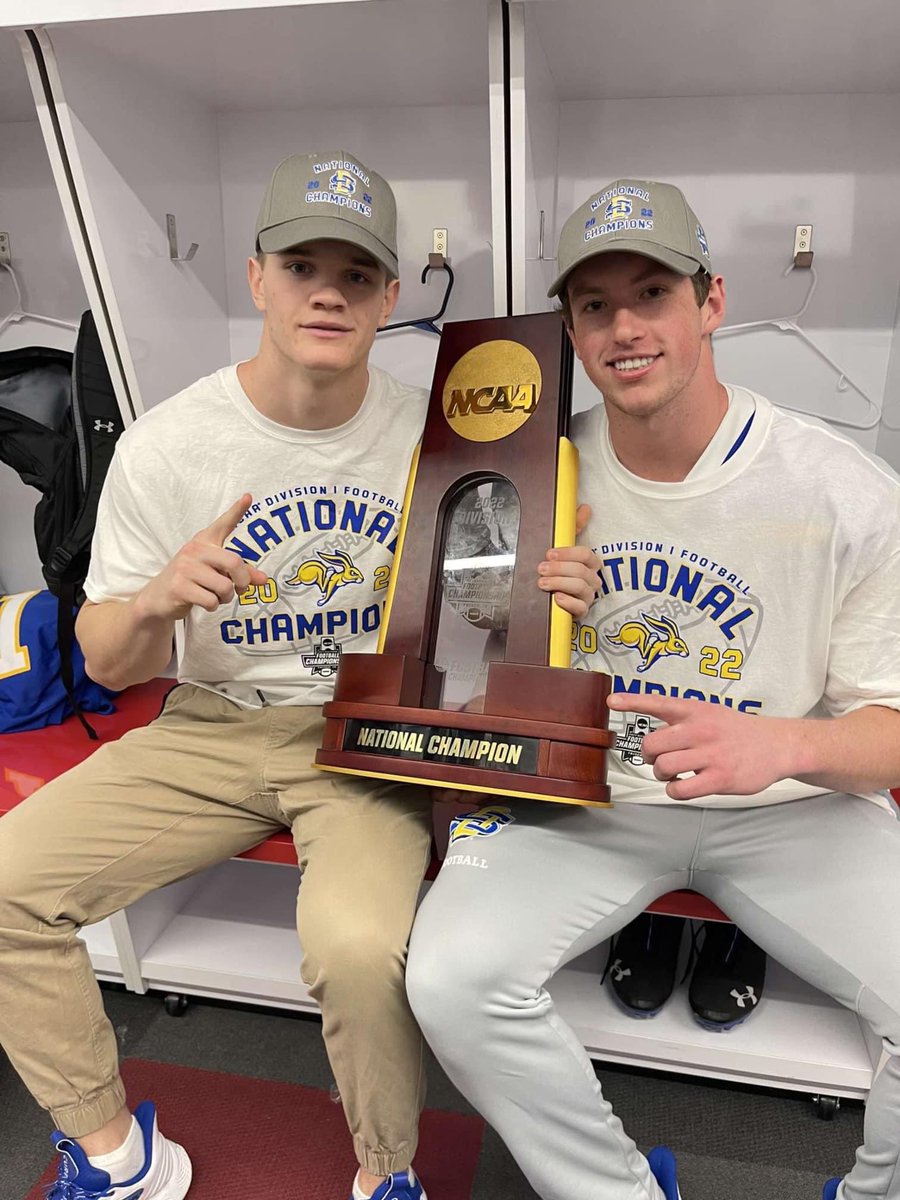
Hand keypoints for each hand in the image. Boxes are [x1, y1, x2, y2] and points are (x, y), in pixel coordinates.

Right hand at [136, 494, 268, 621]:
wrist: (158, 597)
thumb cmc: (192, 580)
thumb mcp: (215, 572)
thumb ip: (240, 573)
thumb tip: (264, 579)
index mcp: (205, 541)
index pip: (223, 524)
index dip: (237, 511)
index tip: (249, 497)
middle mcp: (195, 549)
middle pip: (235, 563)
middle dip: (243, 582)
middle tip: (239, 589)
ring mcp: (185, 567)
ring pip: (225, 586)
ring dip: (226, 598)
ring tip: (216, 596)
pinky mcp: (179, 587)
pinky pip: (211, 600)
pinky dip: (213, 606)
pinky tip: (203, 602)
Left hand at [538, 504, 599, 618]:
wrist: (548, 598)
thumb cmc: (558, 572)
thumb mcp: (563, 550)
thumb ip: (573, 528)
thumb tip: (585, 508)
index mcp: (589, 563)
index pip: (586, 555)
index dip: (568, 553)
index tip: (549, 553)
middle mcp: (591, 579)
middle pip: (581, 571)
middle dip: (559, 569)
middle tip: (541, 568)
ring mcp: (588, 597)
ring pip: (581, 587)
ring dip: (559, 583)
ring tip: (542, 583)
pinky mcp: (582, 612)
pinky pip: (580, 608)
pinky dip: (568, 602)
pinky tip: (556, 597)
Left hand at [607, 693, 788, 800]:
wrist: (777, 745)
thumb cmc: (737, 731)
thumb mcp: (710, 712)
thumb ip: (682, 718)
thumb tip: (652, 734)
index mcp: (695, 710)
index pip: (657, 702)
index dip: (632, 701)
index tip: (611, 701)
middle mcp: (700, 729)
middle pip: (651, 743)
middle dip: (648, 755)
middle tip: (658, 758)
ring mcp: (710, 754)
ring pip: (663, 767)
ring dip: (661, 775)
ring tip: (672, 774)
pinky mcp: (720, 778)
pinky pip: (681, 790)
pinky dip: (674, 791)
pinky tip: (682, 787)